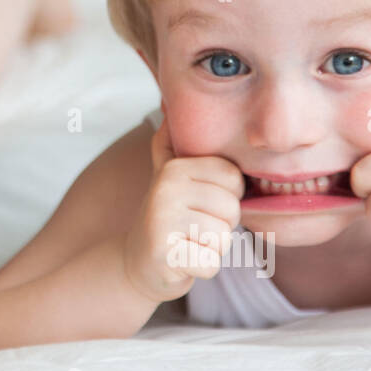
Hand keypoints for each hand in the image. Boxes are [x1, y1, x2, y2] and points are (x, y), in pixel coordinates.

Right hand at [121, 117, 243, 303]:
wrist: (136, 262)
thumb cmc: (167, 217)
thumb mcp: (167, 176)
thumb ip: (171, 143)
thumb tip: (168, 102)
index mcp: (175, 167)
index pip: (234, 179)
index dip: (227, 198)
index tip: (202, 204)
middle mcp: (166, 188)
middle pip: (231, 210)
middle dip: (220, 226)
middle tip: (193, 227)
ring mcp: (162, 221)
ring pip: (223, 239)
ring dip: (211, 248)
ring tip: (187, 242)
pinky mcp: (164, 254)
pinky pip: (211, 264)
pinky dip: (202, 268)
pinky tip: (183, 260)